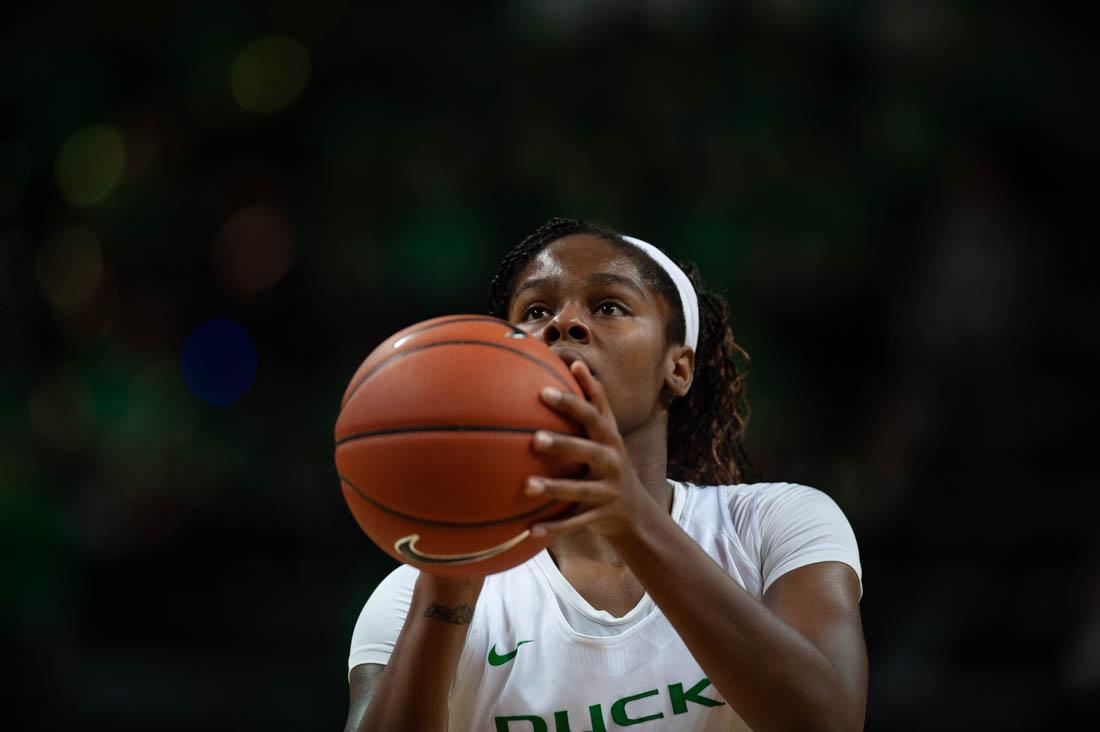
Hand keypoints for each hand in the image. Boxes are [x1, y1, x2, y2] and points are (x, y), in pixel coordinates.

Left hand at [525, 360, 655, 540]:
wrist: (636, 512)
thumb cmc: (610, 460)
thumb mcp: (607, 432)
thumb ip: (593, 400)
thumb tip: (573, 362)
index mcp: (609, 438)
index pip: (591, 414)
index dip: (570, 402)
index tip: (544, 391)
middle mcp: (612, 461)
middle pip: (588, 450)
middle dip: (563, 444)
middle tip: (534, 438)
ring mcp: (608, 490)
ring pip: (580, 489)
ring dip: (554, 488)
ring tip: (527, 485)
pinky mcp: (601, 516)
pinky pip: (575, 523)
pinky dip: (554, 528)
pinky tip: (530, 530)